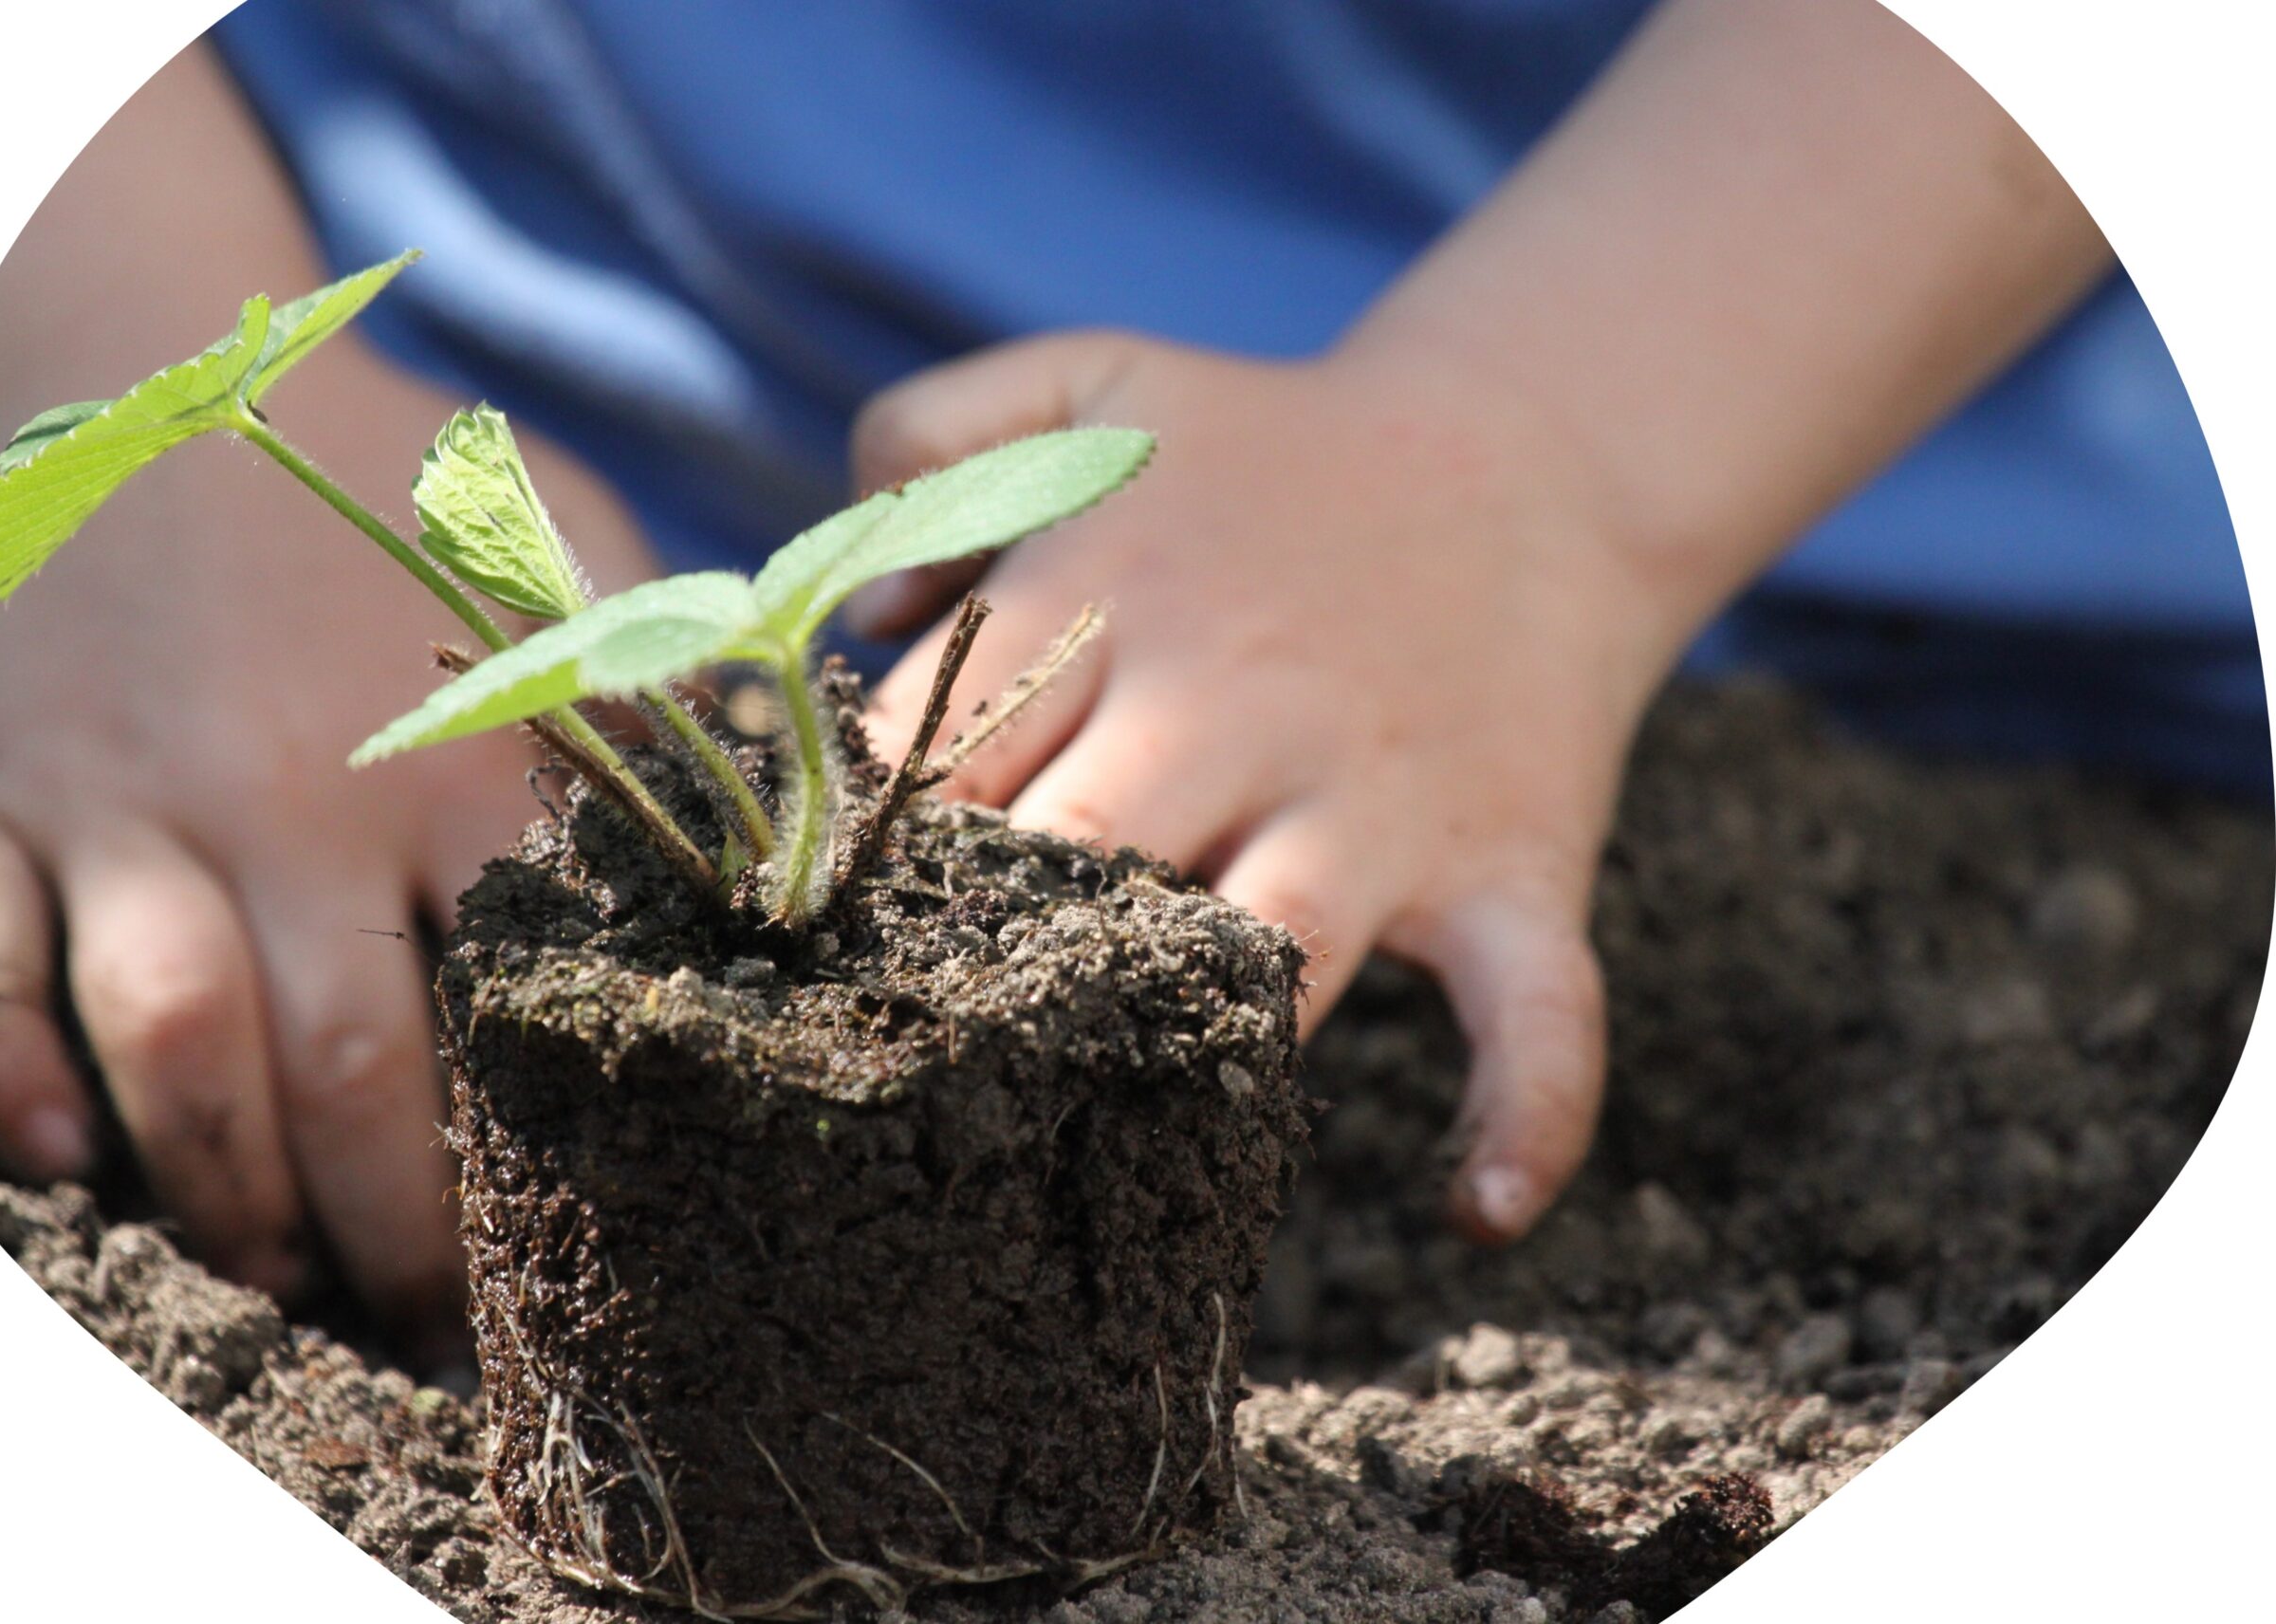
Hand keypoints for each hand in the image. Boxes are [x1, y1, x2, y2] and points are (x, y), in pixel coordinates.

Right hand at [0, 356, 653, 1357]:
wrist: (129, 351)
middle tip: (433, 1328)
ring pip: (170, 1046)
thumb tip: (787, 815)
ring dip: (225, 1197)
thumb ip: (651, 684)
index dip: (551, 1163)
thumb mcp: (550, 545)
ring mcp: (118, 796)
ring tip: (281, 1281)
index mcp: (454, 748)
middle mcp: (287, 788)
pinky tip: (60, 1159)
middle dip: (396, 1238)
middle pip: (348, 1070)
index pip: (520, 1003)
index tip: (579, 1258)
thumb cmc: (373, 478)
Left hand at [850, 332, 1690, 1240]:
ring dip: (1185, 1040)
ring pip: (1263, 953)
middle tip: (920, 1041)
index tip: (825, 922)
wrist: (1532, 454)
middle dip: (988, 952)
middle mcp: (1235, 707)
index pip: (942, 756)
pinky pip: (1538, 1012)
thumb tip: (861, 618)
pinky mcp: (1509, 868)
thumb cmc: (1274, 453)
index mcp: (1116, 598)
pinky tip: (1475, 1209)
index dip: (870, 849)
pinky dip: (1528, 1114)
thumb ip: (930, 435)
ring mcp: (1377, 801)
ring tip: (1105, 1123)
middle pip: (1071, 860)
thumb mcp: (1092, 382)